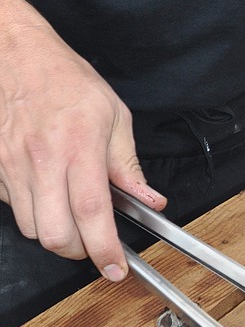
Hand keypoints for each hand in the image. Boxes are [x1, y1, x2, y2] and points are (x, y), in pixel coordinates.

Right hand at [0, 0, 166, 280]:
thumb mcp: (113, 115)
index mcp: (80, 145)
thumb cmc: (69, 82)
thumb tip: (149, 201)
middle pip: (56, 235)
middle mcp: (44, 161)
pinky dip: (34, 213)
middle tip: (95, 240)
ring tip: (72, 211)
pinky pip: (15, 210)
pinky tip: (47, 192)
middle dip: (79, 250)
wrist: (19, 58)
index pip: (93, 213)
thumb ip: (128, 164)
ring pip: (33, 229)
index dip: (105, 248)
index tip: (116, 268)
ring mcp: (15, 167)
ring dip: (56, 233)